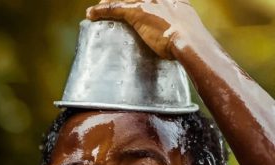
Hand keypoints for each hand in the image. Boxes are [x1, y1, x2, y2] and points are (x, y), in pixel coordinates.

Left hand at [86, 0, 200, 59]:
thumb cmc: (193, 42)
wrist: (189, 41)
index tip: (136, 2)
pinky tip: (90, 14)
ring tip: (98, 8)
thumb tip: (185, 39)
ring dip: (108, 2)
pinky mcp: (137, 13)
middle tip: (111, 2)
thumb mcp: (190, 28)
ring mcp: (148, 2)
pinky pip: (114, 9)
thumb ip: (183, 27)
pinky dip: (101, 11)